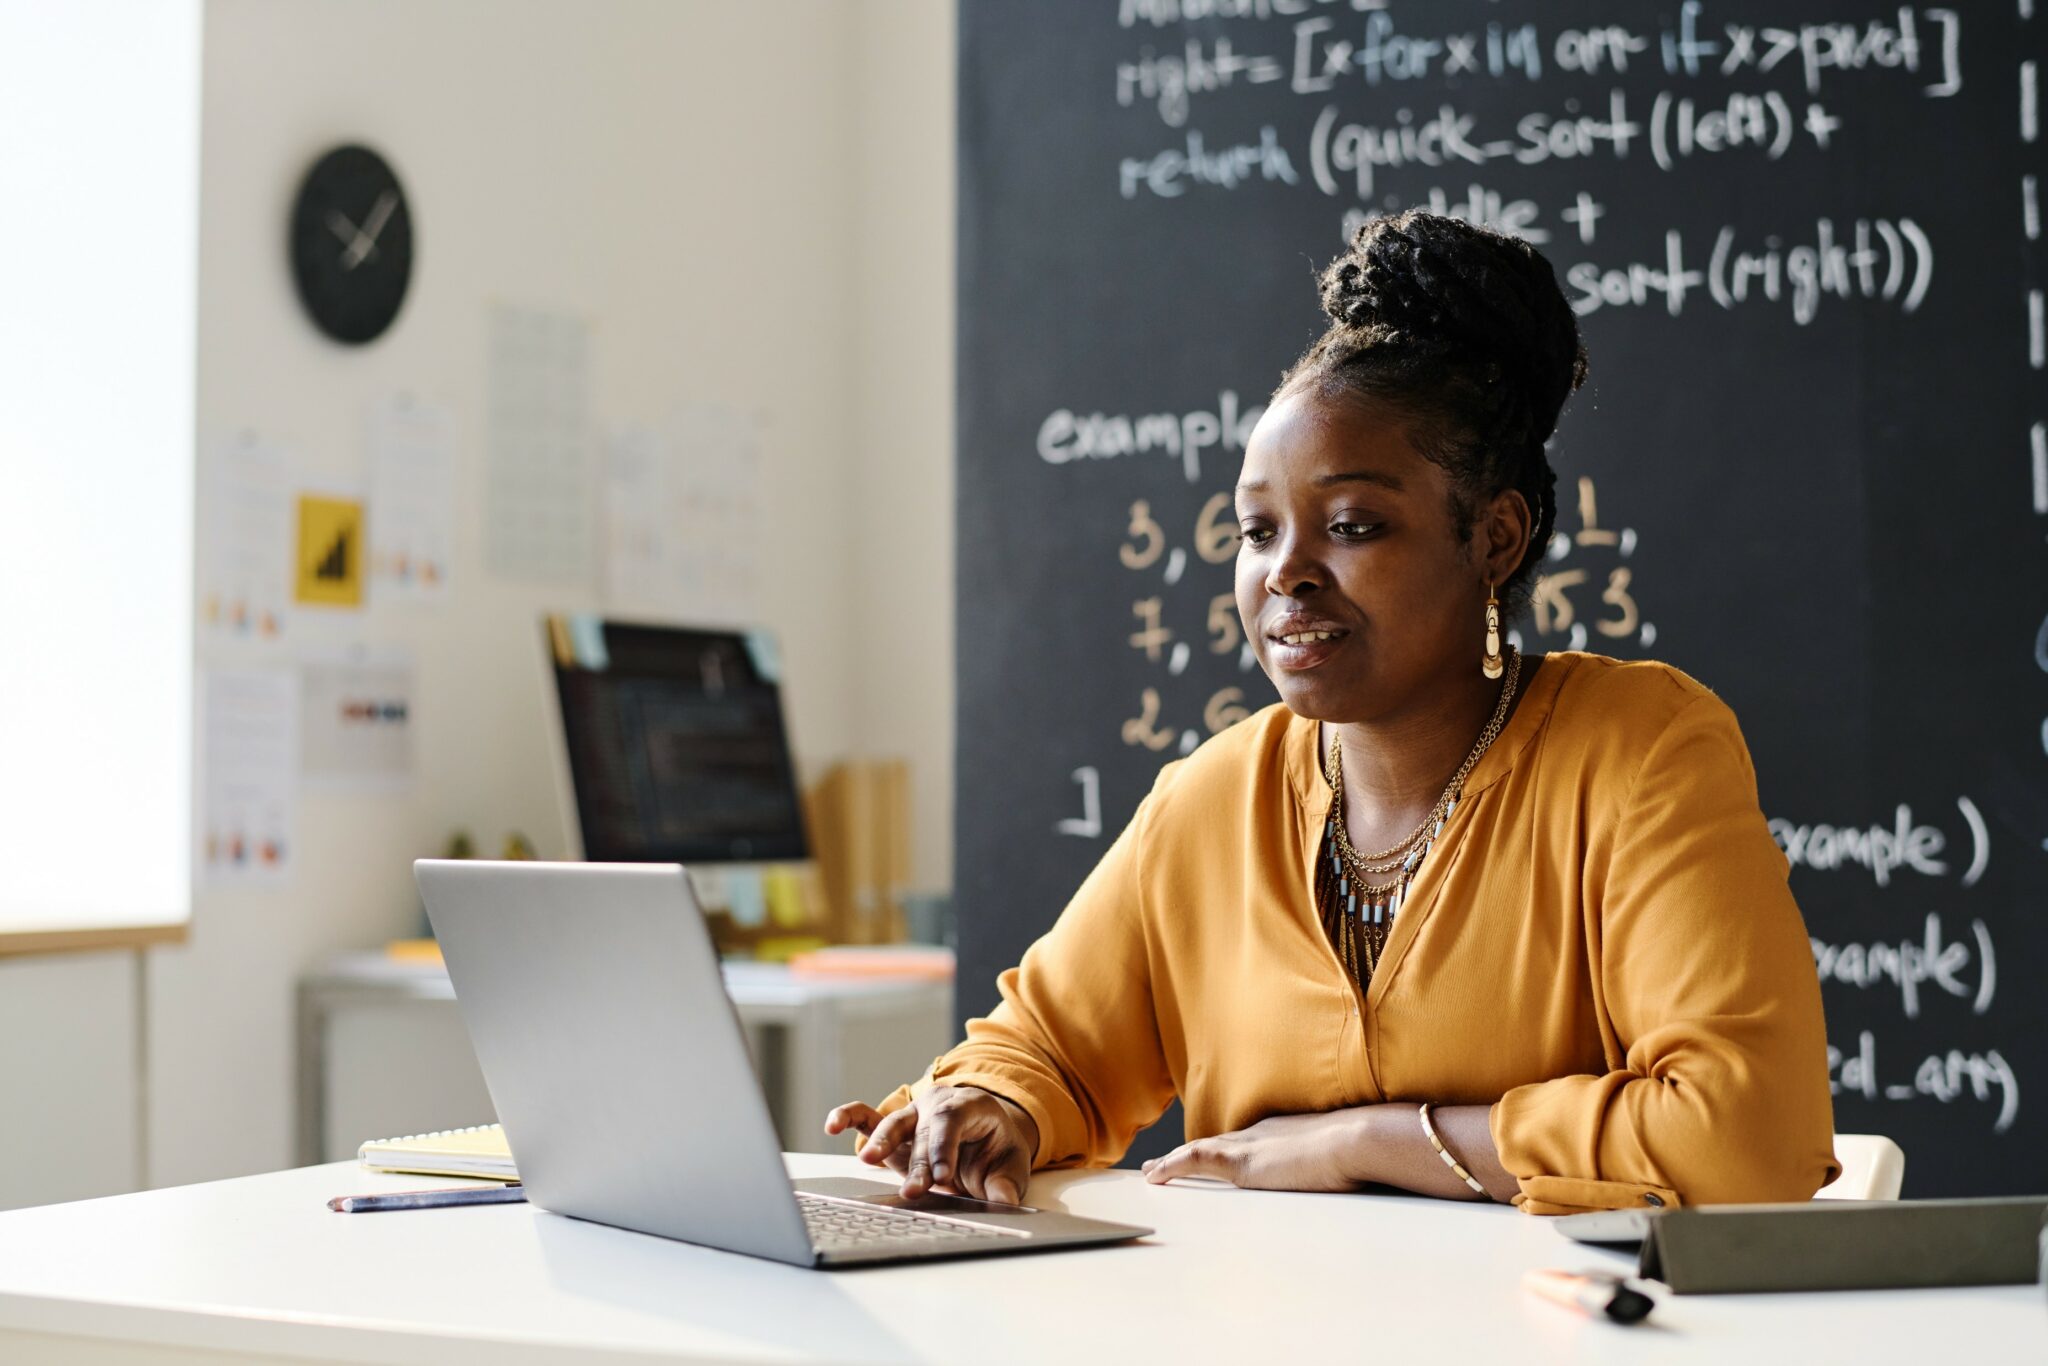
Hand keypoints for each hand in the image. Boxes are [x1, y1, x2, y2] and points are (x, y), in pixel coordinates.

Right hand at [823, 1085, 1037, 1204]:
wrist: (985, 1135)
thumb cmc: (996, 1148)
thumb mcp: (1010, 1163)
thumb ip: (1006, 1183)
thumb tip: (1004, 1201)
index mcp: (970, 1106)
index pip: (953, 1122)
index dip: (944, 1148)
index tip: (942, 1177)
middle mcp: (938, 1105)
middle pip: (924, 1131)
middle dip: (918, 1163)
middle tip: (914, 1190)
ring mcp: (913, 1115)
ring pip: (894, 1124)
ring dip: (882, 1143)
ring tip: (869, 1159)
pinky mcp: (894, 1129)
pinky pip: (867, 1117)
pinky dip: (848, 1117)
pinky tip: (832, 1125)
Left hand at [1141, 1111, 1367, 1191]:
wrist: (1361, 1139)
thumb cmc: (1365, 1150)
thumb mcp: (1346, 1159)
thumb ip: (1338, 1166)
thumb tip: (1352, 1178)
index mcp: (1283, 1132)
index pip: (1244, 1141)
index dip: (1221, 1149)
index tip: (1208, 1155)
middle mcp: (1261, 1133)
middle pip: (1216, 1144)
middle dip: (1189, 1154)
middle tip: (1162, 1163)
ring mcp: (1251, 1145)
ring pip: (1198, 1151)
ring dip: (1173, 1161)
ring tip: (1150, 1171)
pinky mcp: (1243, 1162)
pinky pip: (1195, 1160)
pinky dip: (1173, 1166)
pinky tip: (1155, 1175)